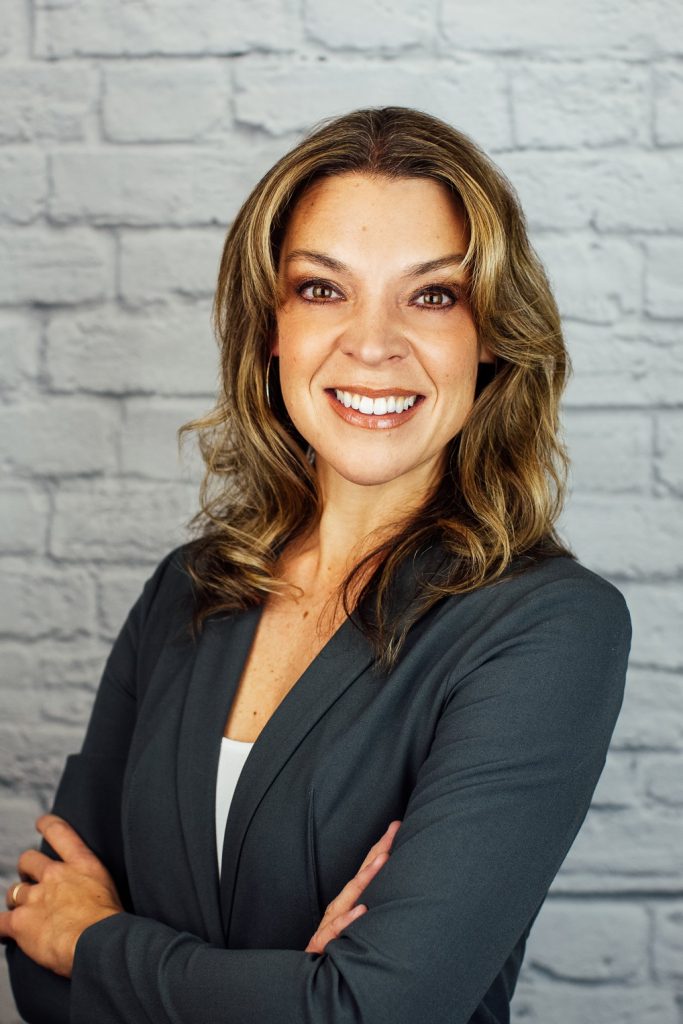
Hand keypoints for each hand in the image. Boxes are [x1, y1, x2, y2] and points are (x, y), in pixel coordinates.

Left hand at [0, 814, 123, 977]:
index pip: (59, 832)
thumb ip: (91, 886)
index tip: (41, 822)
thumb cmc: (111, 923)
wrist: (98, 942)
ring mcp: (35, 897)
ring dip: (16, 901)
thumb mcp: (108, 890)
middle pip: (29, 860)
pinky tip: (3, 933)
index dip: (47, 824)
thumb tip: (87, 901)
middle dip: (26, 870)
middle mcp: (55, 875)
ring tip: (22, 913)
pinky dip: (0, 928)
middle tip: (29, 881)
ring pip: (13, 892)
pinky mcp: (20, 922)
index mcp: (81, 864)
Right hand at [304, 819, 401, 954]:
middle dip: (378, 850)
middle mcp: (340, 907)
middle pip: (361, 874)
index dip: (381, 848)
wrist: (311, 981)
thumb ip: (369, 913)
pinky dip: (348, 919)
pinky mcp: (324, 943)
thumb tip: (394, 898)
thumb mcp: (355, 930)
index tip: (397, 827)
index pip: (367, 870)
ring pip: (350, 896)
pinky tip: (362, 910)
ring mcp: (332, 923)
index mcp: (349, 903)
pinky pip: (337, 931)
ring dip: (367, 877)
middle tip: (395, 830)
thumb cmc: (335, 952)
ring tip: (383, 860)